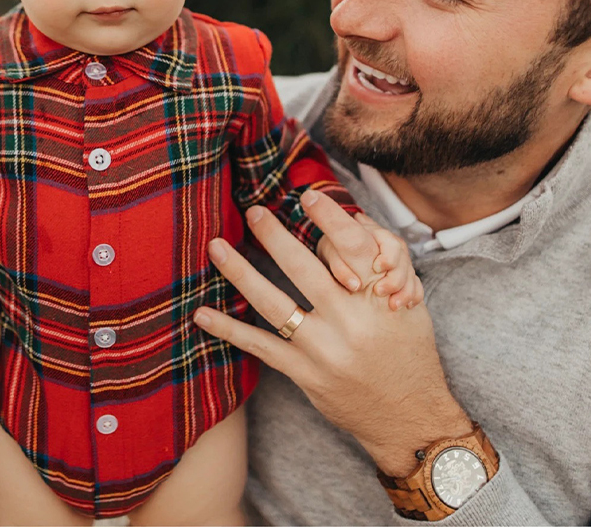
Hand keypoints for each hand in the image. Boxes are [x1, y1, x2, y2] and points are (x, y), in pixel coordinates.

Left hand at [195, 195, 470, 475]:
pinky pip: (260, 346)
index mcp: (382, 297)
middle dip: (274, 236)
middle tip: (253, 210)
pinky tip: (201, 314)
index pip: (354, 248)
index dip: (330, 218)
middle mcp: (353, 321)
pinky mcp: (305, 374)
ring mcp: (325, 350)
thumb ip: (379, 261)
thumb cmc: (406, 347)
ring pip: (275, 304)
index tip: (306, 195)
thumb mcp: (407, 300)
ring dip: (240, 273)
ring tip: (216, 247)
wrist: (411, 417)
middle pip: (305, 269)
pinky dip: (228, 329)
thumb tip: (348, 216)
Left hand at [317, 212, 423, 309]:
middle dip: (395, 278)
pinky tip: (407, 306)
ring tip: (393, 305)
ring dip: (405, 291)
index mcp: (376, 236)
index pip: (390, 243)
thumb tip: (354, 285)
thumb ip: (340, 266)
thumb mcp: (333, 255)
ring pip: (410, 275)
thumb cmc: (335, 253)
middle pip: (404, 260)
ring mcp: (399, 263)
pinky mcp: (404, 277)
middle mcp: (391, 248)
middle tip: (379, 291)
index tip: (377, 268)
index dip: (388, 256)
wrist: (339, 261)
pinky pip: (416, 286)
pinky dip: (413, 296)